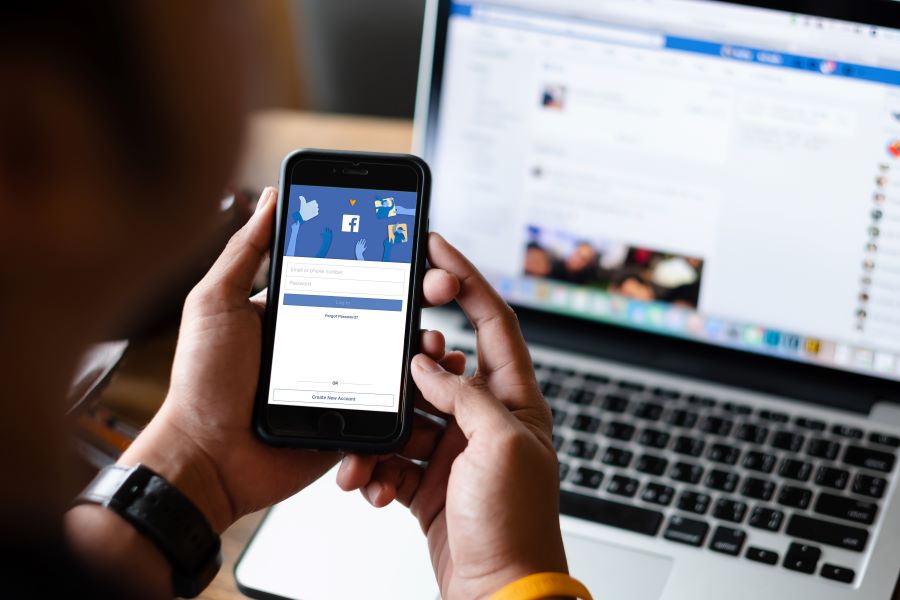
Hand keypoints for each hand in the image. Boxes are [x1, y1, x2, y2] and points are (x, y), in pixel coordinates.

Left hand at [120, 189, 461, 532]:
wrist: (207, 459)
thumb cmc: (202, 381)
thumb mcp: (216, 303)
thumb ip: (244, 251)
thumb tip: (270, 198)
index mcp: (295, 308)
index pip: (348, 272)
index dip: (383, 256)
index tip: (412, 240)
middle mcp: (323, 339)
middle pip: (383, 310)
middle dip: (418, 294)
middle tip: (439, 284)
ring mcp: (340, 379)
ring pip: (395, 355)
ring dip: (421, 343)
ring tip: (433, 338)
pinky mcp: (349, 416)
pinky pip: (389, 402)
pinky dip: (413, 392)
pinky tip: (430, 377)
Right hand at [338, 234, 566, 598]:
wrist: (497, 590)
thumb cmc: (516, 524)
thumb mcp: (500, 447)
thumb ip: (464, 395)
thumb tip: (429, 363)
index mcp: (514, 400)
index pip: (493, 323)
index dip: (466, 280)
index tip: (437, 248)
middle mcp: (483, 418)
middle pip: (437, 366)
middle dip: (404, 367)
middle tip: (384, 365)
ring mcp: (453, 448)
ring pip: (405, 415)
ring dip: (379, 432)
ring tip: (365, 455)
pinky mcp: (427, 478)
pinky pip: (392, 456)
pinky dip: (375, 468)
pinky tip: (370, 485)